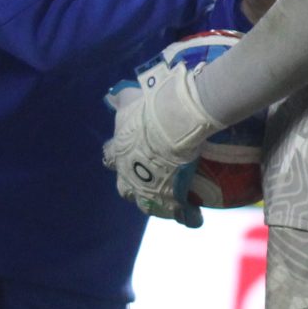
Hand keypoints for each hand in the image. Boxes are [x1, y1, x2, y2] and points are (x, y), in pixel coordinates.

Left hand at [104, 56, 221, 226]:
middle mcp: (127, 176)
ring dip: (157, 202)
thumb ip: (124, 96)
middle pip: (125, 187)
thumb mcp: (133, 98)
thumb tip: (117, 92)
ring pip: (148, 205)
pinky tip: (197, 216)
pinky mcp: (169, 202)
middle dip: (132, 184)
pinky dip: (189, 216)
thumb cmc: (152, 109)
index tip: (127, 155)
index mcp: (118, 152)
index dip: (118, 158)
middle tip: (149, 178)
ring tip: (172, 198)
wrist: (174, 123)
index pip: (111, 158)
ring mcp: (148, 192)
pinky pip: (182, 215)